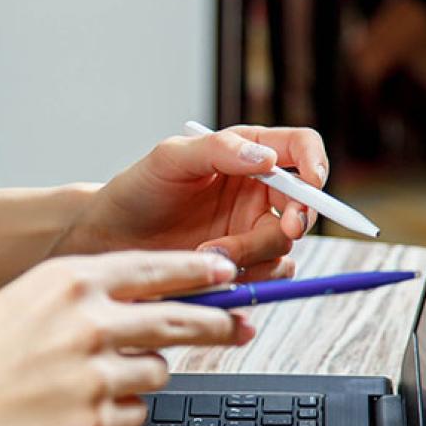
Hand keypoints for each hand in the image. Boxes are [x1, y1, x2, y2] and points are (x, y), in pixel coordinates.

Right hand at [0, 250, 254, 425]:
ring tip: (93, 382)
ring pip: (158, 371)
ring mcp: (95, 373)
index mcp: (70, 281)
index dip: (199, 273)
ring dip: (140, 374)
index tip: (226, 274)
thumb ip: (83, 297)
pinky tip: (77, 409)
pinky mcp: (93, 421)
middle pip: (180, 319)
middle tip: (241, 325)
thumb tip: (142, 304)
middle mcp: (90, 321)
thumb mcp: (25, 299)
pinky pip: (135, 413)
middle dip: (218, 322)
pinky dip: (117, 412)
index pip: (156, 270)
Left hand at [56, 126, 328, 279]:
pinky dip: (249, 277)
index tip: (313, 182)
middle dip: (295, 220)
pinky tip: (213, 273)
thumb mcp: (170, 159)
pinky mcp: (241, 266)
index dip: (315, 162)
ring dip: (255, 253)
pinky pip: (267, 276)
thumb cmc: (137, 190)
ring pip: (284, 246)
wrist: (110, 239)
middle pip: (302, 205)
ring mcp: (250, 230)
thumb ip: (218, 150)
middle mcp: (257, 192)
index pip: (300, 148)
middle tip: (282, 230)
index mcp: (247, 154)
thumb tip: (266, 157)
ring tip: (208, 253)